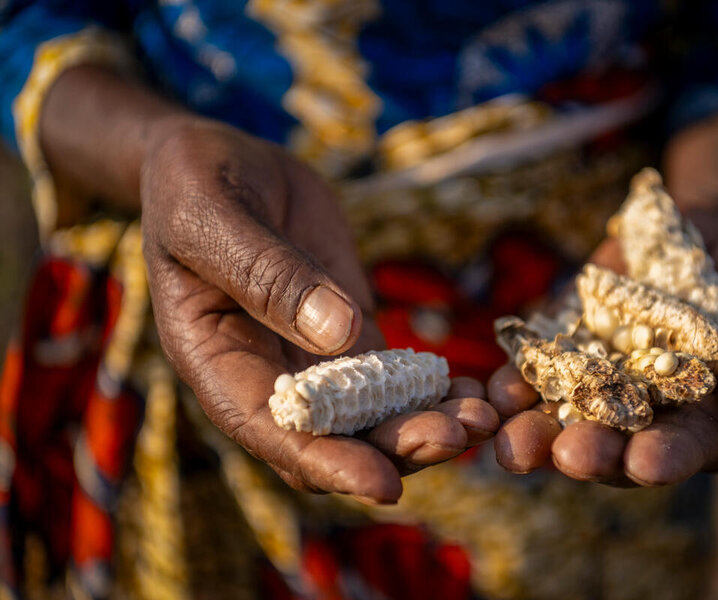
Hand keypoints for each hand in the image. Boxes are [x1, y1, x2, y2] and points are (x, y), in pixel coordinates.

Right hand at [140, 119, 497, 502]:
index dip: (329, 464)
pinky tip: (474, 390)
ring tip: (482, 418)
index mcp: (218, 362)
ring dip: (425, 424)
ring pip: (372, 415)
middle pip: (336, 437)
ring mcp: (314, 357)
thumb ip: (270, 276)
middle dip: (397, 445)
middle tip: (459, 435)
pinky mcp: (350, 331)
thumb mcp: (215, 220)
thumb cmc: (193, 186)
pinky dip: (431, 389)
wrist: (221, 162)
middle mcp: (269, 375)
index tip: (386, 483)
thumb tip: (338, 332)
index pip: (274, 434)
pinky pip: (393, 375)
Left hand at [487, 214, 717, 485]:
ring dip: (537, 434)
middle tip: (569, 455)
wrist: (714, 233)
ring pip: (565, 420)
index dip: (669, 458)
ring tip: (512, 443)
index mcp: (712, 423)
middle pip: (618, 446)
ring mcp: (604, 385)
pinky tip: (491, 394)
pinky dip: (511, 385)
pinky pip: (534, 374)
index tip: (647, 464)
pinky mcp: (568, 350)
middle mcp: (652, 416)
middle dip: (593, 453)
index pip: (690, 449)